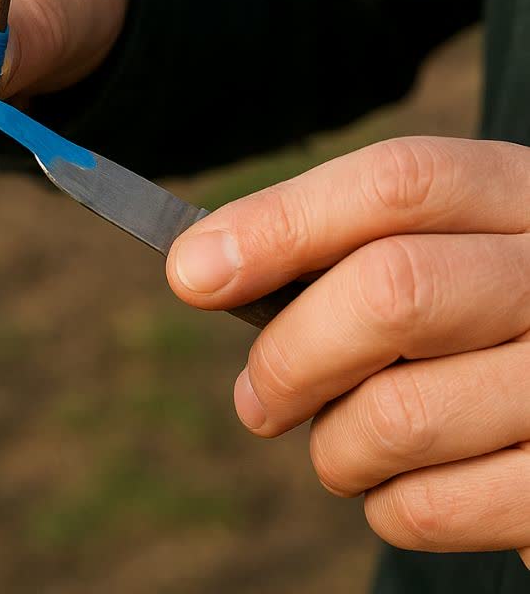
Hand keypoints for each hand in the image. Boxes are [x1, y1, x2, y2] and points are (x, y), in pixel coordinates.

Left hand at [167, 136, 529, 564]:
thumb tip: (203, 267)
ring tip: (342, 443)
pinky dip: (386, 505)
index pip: (396, 182)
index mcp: (515, 195)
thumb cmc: (483, 318)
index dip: (281, 222)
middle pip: (391, 290)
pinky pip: (432, 507)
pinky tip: (398, 483)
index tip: (193, 271)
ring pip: (399, 414)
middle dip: (292, 353)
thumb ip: (345, 245)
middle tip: (257, 399)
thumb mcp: (446, 249)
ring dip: (334, 446)